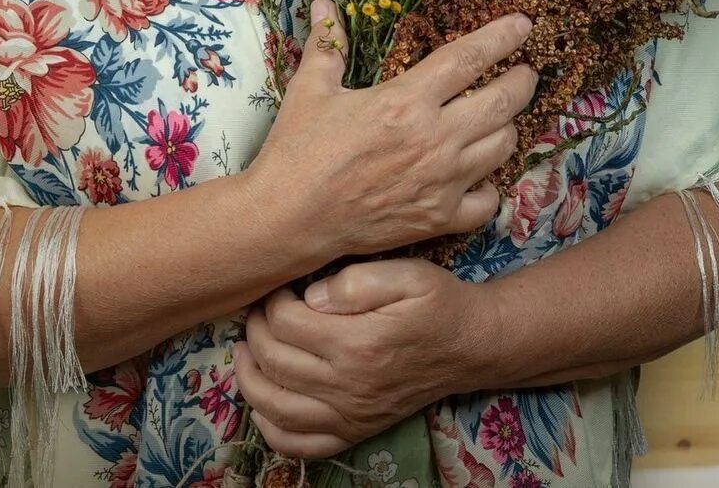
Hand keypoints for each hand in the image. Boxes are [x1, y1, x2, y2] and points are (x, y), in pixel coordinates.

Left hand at [234, 259, 495, 459]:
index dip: (273, 302)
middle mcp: (349, 386)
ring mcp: (350, 415)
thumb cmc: (437, 304)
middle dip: (255, 331)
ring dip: (249, 377)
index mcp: (358, 343)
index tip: (281, 289)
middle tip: (261, 312)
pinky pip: (298, 444)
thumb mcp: (408, 274)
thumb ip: (357, 280)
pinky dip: (270, 426)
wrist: (470, 346)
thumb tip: (312, 296)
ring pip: (274, 406)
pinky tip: (267, 400)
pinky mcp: (354, 432)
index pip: (285, 324)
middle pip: (273, 361)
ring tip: (248, 350)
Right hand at [244, 0, 538, 260]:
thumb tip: (326, 3)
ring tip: (503, 117)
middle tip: (525, 72)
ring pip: (502, 147)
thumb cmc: (296, 152)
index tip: (523, 25)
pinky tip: (481, 177)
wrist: (286, 220)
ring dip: (508, 127)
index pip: (468, 58)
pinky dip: (491, 187)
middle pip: (502, 101)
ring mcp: (441, 182)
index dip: (501, 37)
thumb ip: (328, 45)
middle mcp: (434, 139)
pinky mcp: (439, 219)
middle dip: (522, 81)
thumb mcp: (310, 90)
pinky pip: (488, 201)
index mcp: (405, 100)